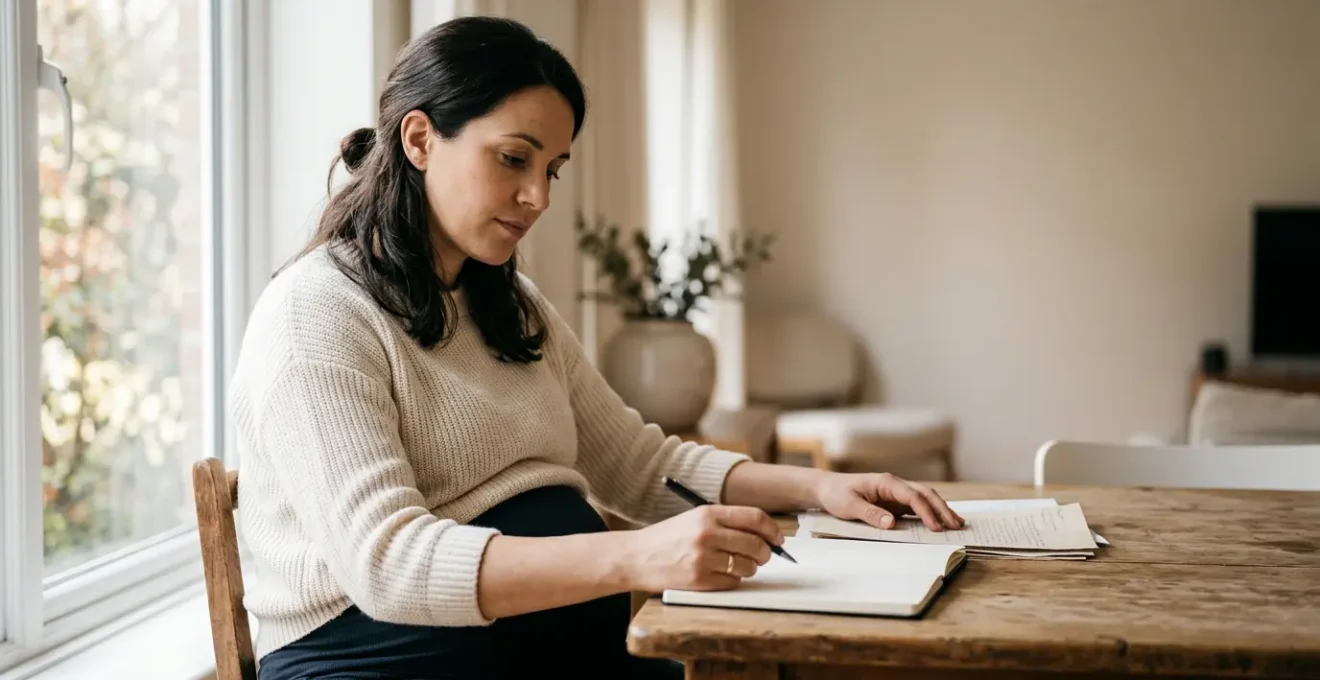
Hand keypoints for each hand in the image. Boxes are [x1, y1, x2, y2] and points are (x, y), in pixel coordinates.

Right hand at [621, 505, 783, 592]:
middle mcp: (707, 533)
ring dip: (749, 569)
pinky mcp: (699, 580)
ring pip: (747, 566)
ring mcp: (703, 558)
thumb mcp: (695, 518)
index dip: (772, 530)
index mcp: (708, 513)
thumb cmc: (668, 538)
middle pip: (756, 544)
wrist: (636, 557)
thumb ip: (727, 523)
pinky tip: (720, 574)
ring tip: (737, 565)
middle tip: (763, 556)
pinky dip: (733, 581)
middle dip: (766, 553)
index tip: (778, 538)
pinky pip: (733, 583)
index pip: (755, 518)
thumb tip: (765, 535)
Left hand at [814, 472, 963, 530]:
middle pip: (925, 494)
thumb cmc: (836, 494)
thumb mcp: (849, 506)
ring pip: (925, 498)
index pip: (912, 496)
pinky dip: (930, 513)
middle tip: (956, 526)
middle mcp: (895, 485)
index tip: (935, 527)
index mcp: (886, 482)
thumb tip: (891, 524)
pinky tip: (940, 522)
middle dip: (942, 509)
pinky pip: (917, 506)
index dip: (926, 511)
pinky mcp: (895, 502)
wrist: (827, 488)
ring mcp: (896, 493)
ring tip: (956, 524)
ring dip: (940, 510)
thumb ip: (870, 514)